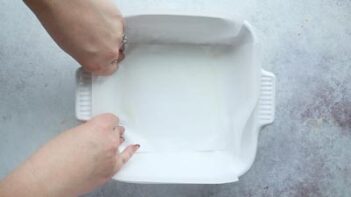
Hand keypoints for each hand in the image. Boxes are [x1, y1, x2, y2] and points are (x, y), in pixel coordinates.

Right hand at [0, 114, 138, 196]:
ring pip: (119, 143)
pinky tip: (133, 147)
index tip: (102, 123)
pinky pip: (126, 158)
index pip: (112, 118)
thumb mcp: (71, 133)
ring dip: (114, 141)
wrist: (47, 181)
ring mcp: (112, 156)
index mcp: (99, 126)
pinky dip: (129, 152)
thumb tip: (95, 132)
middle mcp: (110, 140)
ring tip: (106, 142)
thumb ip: (88, 130)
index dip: (105, 121)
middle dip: (109, 131)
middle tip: (99, 135)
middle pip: (116, 130)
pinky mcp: (111, 170)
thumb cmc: (52, 158)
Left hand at [25, 0, 124, 74]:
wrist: (63, 2)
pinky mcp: (120, 20)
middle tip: (95, 39)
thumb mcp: (71, 49)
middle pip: (116, 54)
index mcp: (96, 63)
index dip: (105, 62)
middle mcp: (109, 52)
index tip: (102, 58)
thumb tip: (93, 53)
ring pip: (119, 39)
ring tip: (95, 25)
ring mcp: (117, 36)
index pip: (110, 69)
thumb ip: (88, 56)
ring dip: (110, 34)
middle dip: (108, 48)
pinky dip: (111, 22)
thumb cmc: (60, 21)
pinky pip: (119, 25)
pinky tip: (99, 17)